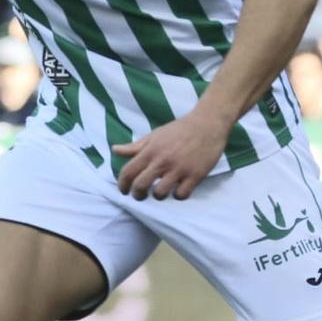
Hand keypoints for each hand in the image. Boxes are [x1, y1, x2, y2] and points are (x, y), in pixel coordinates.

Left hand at [113, 110, 229, 200]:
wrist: (207, 124)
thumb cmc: (178, 130)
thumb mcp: (154, 136)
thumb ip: (134, 146)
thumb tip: (114, 150)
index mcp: (150, 150)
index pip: (128, 171)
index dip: (122, 184)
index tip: (123, 190)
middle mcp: (162, 160)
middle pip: (141, 185)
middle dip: (137, 195)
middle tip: (139, 196)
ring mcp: (179, 169)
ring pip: (160, 193)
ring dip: (158, 196)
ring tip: (160, 192)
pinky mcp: (195, 175)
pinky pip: (182, 195)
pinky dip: (178, 195)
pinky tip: (178, 189)